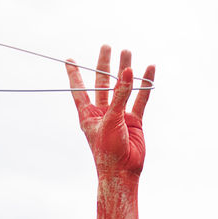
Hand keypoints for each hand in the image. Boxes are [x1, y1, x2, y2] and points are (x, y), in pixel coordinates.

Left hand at [65, 46, 154, 178]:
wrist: (123, 172)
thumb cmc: (109, 150)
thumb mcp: (111, 120)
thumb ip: (120, 96)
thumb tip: (128, 71)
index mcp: (88, 115)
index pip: (79, 90)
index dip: (74, 74)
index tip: (69, 60)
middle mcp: (102, 113)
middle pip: (102, 83)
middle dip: (104, 65)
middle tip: (106, 46)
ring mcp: (119, 116)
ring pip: (122, 88)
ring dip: (125, 71)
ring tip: (127, 52)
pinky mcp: (134, 121)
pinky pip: (140, 98)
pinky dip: (145, 84)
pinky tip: (148, 69)